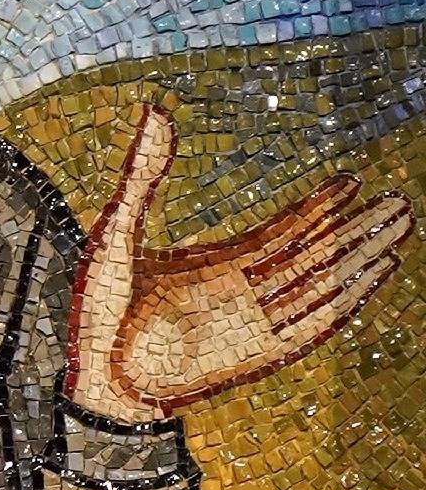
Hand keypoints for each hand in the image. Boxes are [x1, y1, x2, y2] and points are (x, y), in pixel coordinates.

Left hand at [66, 105, 414, 422]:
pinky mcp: (259, 354)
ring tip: (402, 226)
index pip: (281, 231)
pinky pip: (314, 323)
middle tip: (402, 201)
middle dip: (356, 228)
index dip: (316, 206)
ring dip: (363, 255)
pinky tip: (376, 274)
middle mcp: (243, 292)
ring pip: (324, 282)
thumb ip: (142, 176)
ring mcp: (254, 323)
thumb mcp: (116, 230)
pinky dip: (347, 299)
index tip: (351, 180)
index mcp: (216, 265)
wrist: (95, 379)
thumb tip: (154, 110)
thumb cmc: (98, 310)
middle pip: (315, 254)